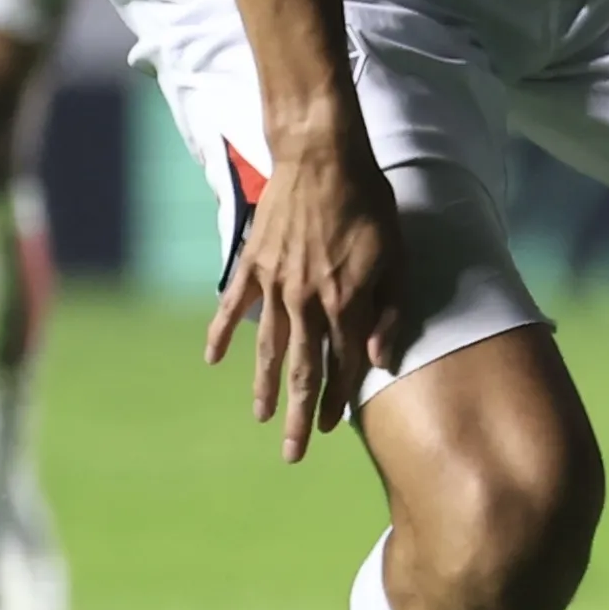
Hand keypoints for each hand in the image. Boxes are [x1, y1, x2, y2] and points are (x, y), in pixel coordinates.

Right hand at [204, 128, 410, 460]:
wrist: (322, 156)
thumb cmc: (370, 204)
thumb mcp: (396, 257)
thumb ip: (390, 311)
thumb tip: (378, 359)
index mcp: (345, 303)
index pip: (341, 366)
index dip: (337, 400)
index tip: (331, 429)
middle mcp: (305, 302)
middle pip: (300, 370)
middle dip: (297, 416)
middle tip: (292, 454)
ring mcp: (274, 284)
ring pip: (267, 347)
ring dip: (262, 386)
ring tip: (260, 417)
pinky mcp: (252, 263)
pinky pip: (232, 306)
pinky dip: (220, 333)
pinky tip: (212, 360)